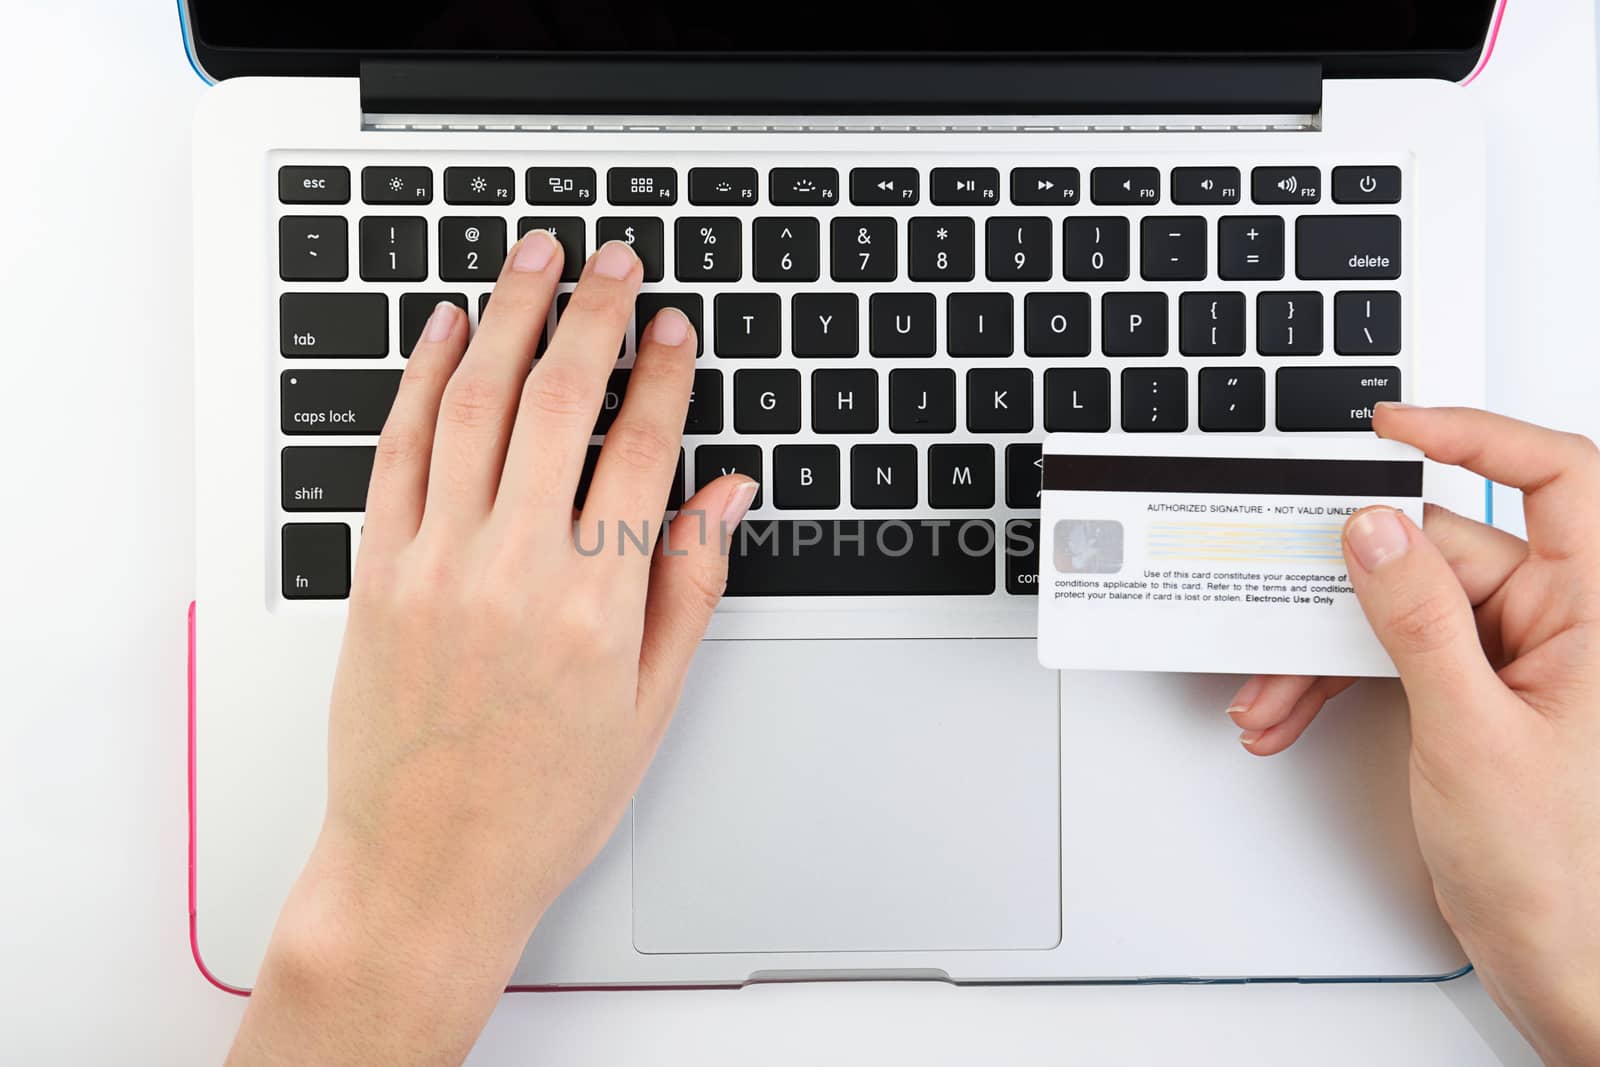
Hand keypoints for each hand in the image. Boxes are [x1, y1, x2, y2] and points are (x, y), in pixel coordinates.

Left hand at [227, 235, 756, 1066]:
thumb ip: (689, 587)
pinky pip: (398, 452)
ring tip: (534, 260)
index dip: (663, 374)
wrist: (424, 868)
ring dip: (508, 318)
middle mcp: (514, 570)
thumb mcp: (650, 707)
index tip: (674, 326)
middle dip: (592, 315)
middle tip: (613, 261)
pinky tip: (444, 332)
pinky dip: (421, 380)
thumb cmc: (542, 803)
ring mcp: (435, 565)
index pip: (640, 450)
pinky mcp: (375, 573)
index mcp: (597, 604)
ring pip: (473, 405)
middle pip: (556, 402)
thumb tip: (723, 494)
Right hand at [1225, 404, 1599, 1065]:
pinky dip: (1339, 680)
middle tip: (1279, 606)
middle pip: (1439, 552)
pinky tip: (1296, 711)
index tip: (1394, 425)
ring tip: (1274, 697)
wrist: (1561, 964)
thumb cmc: (1561, 871)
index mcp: (1597, 613)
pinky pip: (1395, 654)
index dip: (1478, 434)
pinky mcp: (1477, 690)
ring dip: (1325, 651)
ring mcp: (1517, 657)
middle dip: (1344, 593)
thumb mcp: (1472, 734)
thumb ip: (1417, 620)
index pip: (1558, 478)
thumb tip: (1374, 532)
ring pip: (1399, 610)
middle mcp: (1562, 622)